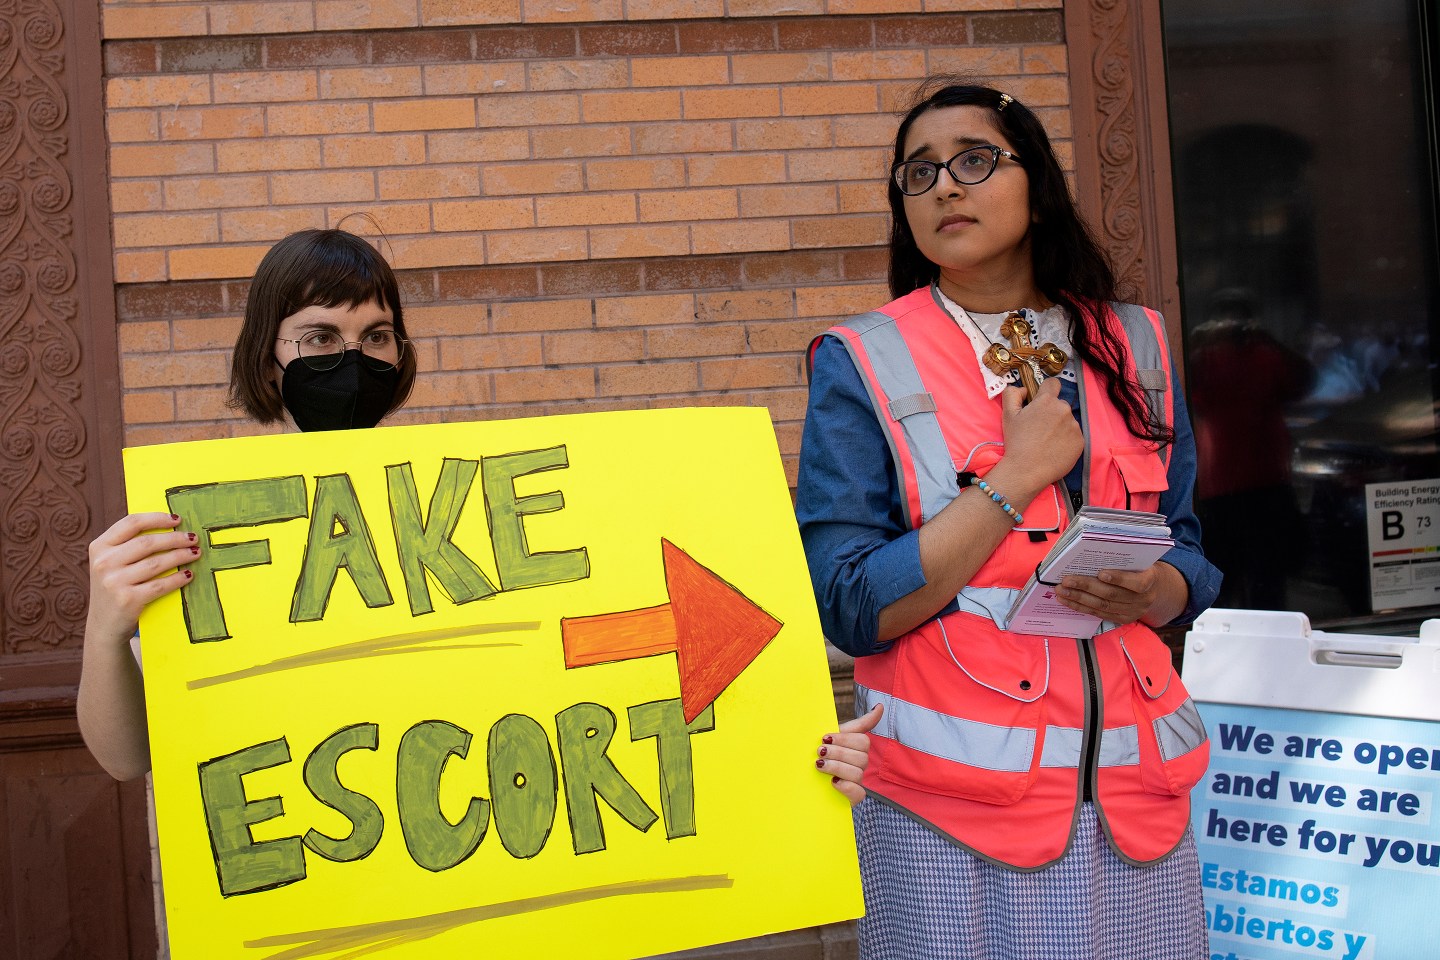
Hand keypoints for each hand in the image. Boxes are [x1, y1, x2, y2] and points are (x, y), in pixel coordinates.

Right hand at [86, 512, 198, 646]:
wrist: (104, 625)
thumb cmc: (115, 588)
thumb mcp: (111, 563)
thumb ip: (129, 545)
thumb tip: (170, 526)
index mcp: (100, 547)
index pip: (131, 523)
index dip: (157, 518)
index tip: (177, 519)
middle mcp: (104, 563)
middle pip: (147, 543)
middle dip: (175, 538)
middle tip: (193, 538)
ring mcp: (114, 582)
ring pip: (156, 563)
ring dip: (181, 556)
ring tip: (195, 553)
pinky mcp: (127, 600)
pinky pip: (160, 584)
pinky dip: (177, 578)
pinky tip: (188, 574)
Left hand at [816, 703, 882, 804]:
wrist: (799, 779)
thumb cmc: (819, 754)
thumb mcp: (832, 737)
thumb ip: (857, 725)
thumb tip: (881, 706)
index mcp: (855, 749)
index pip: (862, 741)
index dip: (845, 739)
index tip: (825, 737)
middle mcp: (858, 765)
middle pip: (861, 756)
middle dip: (838, 752)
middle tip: (819, 752)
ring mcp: (856, 783)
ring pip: (858, 773)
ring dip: (837, 767)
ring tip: (819, 766)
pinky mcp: (852, 799)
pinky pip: (859, 793)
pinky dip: (846, 787)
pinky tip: (832, 782)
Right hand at [998, 378, 1083, 493]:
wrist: (1027, 470)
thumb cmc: (1016, 442)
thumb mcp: (1008, 415)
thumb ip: (1012, 394)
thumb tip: (1024, 389)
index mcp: (1047, 401)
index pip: (1053, 383)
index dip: (1046, 390)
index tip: (1041, 402)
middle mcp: (1064, 410)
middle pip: (1060, 405)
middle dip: (1051, 412)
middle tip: (1039, 429)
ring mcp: (1074, 426)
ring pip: (1067, 421)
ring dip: (1059, 427)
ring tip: (1047, 442)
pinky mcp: (1081, 441)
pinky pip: (1074, 435)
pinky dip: (1066, 440)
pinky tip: (1055, 450)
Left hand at [1056, 566, 1159, 625]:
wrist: (1154, 589)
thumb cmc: (1140, 569)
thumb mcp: (1140, 561)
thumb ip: (1123, 560)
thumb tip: (1092, 552)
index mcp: (1150, 581)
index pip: (1137, 583)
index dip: (1119, 579)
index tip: (1101, 573)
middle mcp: (1142, 600)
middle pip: (1112, 595)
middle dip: (1086, 587)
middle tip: (1067, 581)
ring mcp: (1132, 612)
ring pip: (1102, 606)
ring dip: (1078, 599)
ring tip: (1061, 591)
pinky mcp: (1122, 619)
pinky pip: (1099, 614)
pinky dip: (1081, 607)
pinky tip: (1067, 601)